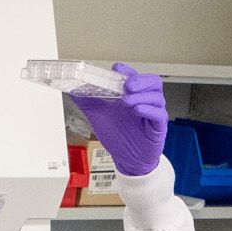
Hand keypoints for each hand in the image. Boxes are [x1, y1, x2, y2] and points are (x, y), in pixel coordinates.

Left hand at [78, 64, 171, 179]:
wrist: (127, 161)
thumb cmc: (118, 138)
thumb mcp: (98, 116)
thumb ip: (86, 101)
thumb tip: (72, 89)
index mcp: (133, 95)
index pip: (134, 76)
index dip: (127, 70)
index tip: (116, 69)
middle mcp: (145, 102)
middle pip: (153, 82)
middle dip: (140, 80)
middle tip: (126, 85)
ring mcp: (153, 114)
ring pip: (156, 96)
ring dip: (142, 95)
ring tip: (126, 101)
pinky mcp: (158, 128)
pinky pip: (159, 114)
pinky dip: (148, 110)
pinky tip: (136, 110)